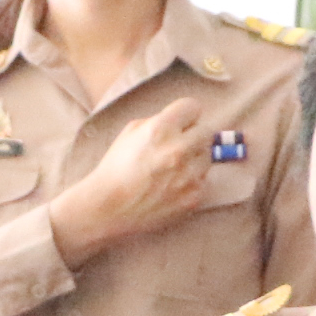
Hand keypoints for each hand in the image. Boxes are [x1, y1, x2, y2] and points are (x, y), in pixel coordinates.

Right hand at [50, 103, 217, 265]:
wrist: (108, 207)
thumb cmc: (116, 168)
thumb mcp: (130, 132)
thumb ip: (159, 120)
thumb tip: (181, 121)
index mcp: (161, 128)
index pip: (193, 107)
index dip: (185, 115)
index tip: (181, 123)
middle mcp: (179, 149)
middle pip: (206, 132)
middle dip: (193, 136)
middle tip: (177, 146)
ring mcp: (189, 175)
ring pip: (207, 157)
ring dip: (194, 159)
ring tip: (171, 169)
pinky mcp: (193, 196)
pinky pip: (203, 181)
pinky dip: (191, 182)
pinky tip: (171, 186)